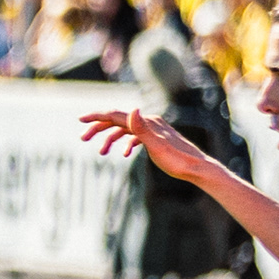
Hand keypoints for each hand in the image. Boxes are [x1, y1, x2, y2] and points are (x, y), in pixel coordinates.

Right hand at [80, 107, 211, 180]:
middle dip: (100, 128)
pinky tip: (124, 154)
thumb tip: (133, 110)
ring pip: (126, 129)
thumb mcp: (156, 146)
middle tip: (84, 137)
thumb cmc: (177, 161)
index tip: (80, 120)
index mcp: (147, 122)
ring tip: (101, 152)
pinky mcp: (157, 139)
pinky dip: (126, 143)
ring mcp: (154, 130)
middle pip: (119, 120)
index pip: (117, 115)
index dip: (97, 117)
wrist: (198, 169)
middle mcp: (150, 122)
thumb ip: (142, 128)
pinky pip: (136, 137)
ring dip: (111, 138)